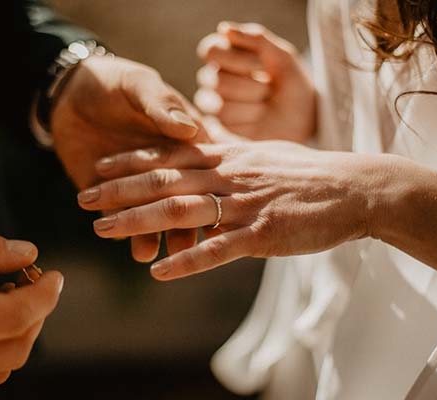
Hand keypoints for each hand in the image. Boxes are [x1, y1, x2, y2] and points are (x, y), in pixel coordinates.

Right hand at [0, 221, 63, 394]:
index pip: (15, 317)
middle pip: (17, 345)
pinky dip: (0, 348)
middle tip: (33, 282)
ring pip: (3, 365)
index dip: (46, 295)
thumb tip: (28, 254)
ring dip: (21, 331)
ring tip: (9, 296)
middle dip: (38, 312)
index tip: (56, 275)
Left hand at [53, 56, 209, 261]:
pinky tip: (126, 243)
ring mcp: (142, 187)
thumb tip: (189, 129)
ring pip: (156, 216)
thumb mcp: (139, 86)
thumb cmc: (113, 83)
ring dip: (154, 235)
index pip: (197, 168)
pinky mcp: (115, 197)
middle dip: (181, 223)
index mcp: (184, 141)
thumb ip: (161, 107)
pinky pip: (123, 219)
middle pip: (180, 198)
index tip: (213, 208)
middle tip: (180, 244)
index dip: (205, 187)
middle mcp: (169, 169)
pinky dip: (126, 234)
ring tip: (146, 253)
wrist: (68, 93)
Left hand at [78, 141, 375, 279]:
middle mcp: (230, 175)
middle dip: (119, 190)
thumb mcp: (264, 155)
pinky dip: (187, 261)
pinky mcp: (263, 234)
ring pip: (181, 210)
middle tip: (82, 198)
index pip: (170, 153)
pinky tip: (159, 272)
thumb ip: (232, 155)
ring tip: (103, 229)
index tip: (101, 167)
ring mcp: (245, 204)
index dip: (132, 161)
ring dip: (139, 220)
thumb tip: (208, 153)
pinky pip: (218, 249)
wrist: (354, 188)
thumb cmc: (309, 174)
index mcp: (229, 155)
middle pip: (164, 179)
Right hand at [195, 21, 315, 141]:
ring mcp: (214, 105)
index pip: (211, 50)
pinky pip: (225, 123)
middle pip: (215, 79)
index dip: (235, 58)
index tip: (261, 64)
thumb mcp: (282, 57)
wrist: (305, 122)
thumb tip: (224, 29)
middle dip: (250, 86)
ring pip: (219, 104)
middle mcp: (214, 79)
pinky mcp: (219, 128)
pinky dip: (249, 120)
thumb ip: (256, 39)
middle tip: (268, 89)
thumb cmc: (293, 86)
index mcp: (227, 56)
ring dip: (252, 104)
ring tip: (266, 105)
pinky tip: (259, 120)